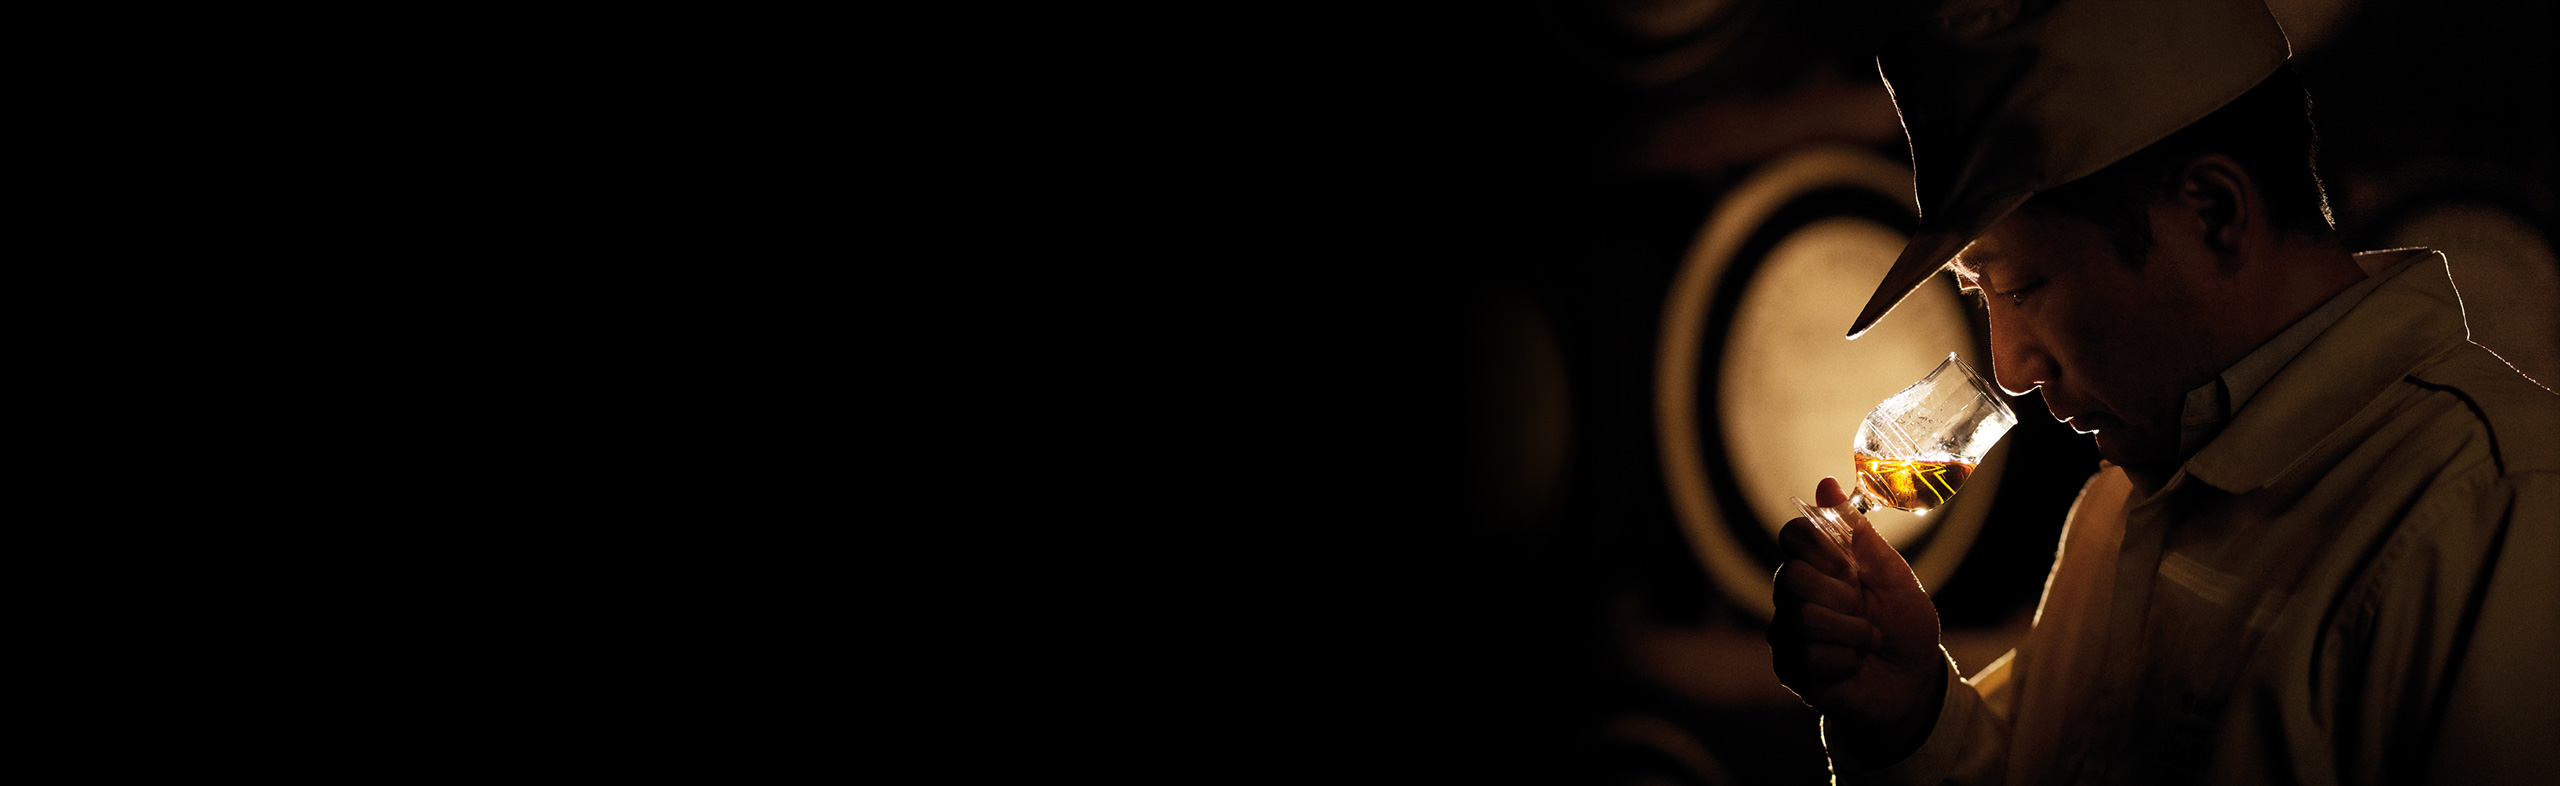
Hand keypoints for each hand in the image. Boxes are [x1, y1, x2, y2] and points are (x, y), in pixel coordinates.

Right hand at [1767, 477, 1946, 764]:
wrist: (1914, 683)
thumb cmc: (1904, 627)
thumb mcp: (1894, 576)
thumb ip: (1860, 536)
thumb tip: (1827, 484)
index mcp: (1821, 566)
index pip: (1793, 535)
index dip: (1818, 546)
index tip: (1848, 565)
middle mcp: (1796, 595)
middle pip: (1790, 577)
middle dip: (1840, 596)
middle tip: (1863, 609)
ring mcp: (1789, 633)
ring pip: (1801, 619)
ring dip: (1850, 632)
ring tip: (1866, 641)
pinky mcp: (1791, 669)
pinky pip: (1808, 656)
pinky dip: (1845, 660)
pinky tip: (1852, 665)